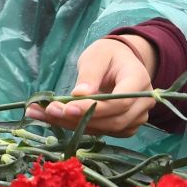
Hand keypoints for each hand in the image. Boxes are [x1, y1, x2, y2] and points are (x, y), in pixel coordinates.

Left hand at [25, 36, 156, 137]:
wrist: (119, 62)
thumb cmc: (108, 55)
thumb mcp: (97, 56)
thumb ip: (89, 74)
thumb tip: (78, 95)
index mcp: (139, 80)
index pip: (120, 103)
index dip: (94, 108)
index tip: (67, 107)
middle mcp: (143, 103)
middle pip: (113, 121)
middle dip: (79, 119)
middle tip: (49, 110)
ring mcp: (136, 118)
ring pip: (105, 130)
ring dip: (73, 125)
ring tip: (43, 113)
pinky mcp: (124, 127)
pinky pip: (101, 132)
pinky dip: (77, 127)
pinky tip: (55, 119)